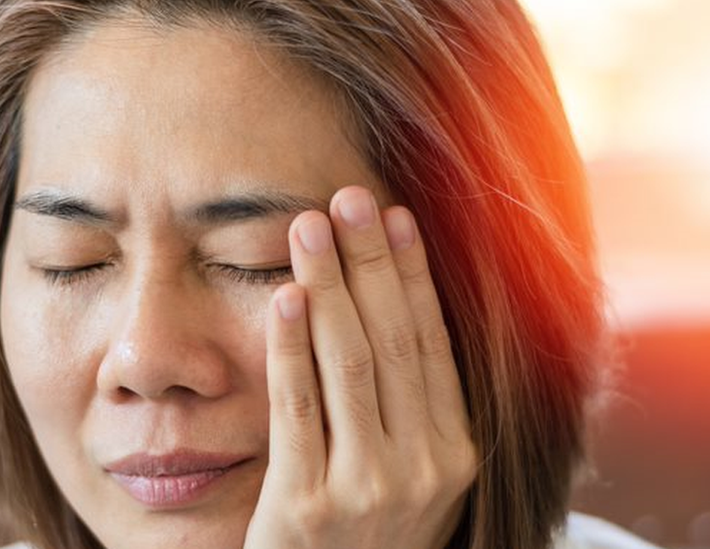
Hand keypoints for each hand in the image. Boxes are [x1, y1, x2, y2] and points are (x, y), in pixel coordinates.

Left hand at [244, 186, 477, 548]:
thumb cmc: (365, 530)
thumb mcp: (409, 474)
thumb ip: (408, 406)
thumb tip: (391, 304)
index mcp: (455, 452)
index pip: (431, 343)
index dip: (412, 274)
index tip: (395, 215)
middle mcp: (422, 467)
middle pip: (392, 341)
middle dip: (370, 262)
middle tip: (349, 197)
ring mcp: (366, 487)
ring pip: (349, 363)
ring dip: (330, 285)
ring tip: (309, 226)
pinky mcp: (307, 504)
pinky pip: (297, 407)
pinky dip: (290, 347)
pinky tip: (285, 296)